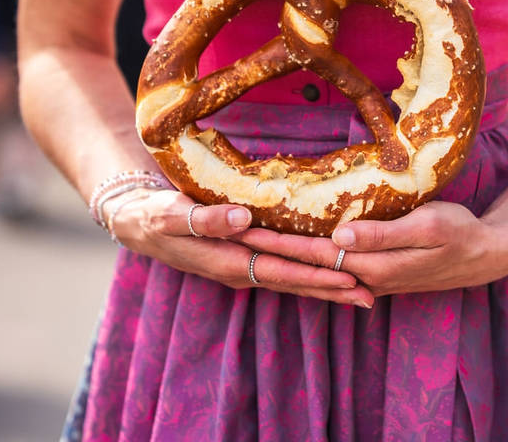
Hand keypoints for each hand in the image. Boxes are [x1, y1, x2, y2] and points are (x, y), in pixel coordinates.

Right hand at [108, 189, 373, 306]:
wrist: (137, 221)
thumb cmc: (153, 214)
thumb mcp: (170, 214)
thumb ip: (204, 219)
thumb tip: (242, 220)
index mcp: (227, 262)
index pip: (281, 270)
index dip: (314, 274)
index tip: (347, 276)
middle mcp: (240, 270)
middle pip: (294, 281)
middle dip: (331, 288)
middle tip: (371, 293)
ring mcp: (243, 267)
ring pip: (292, 279)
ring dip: (326, 286)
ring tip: (363, 291)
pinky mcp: (245, 258)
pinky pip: (283, 270)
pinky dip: (309, 274)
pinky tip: (331, 274)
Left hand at [237, 202, 507, 298]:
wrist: (485, 255)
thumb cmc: (459, 233)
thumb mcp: (428, 226)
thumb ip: (383, 233)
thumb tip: (339, 235)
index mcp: (371, 263)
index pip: (311, 252)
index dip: (275, 239)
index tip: (242, 226)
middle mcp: (365, 276)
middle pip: (306, 263)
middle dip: (267, 248)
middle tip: (228, 229)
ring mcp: (370, 278)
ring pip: (317, 267)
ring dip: (284, 254)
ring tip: (249, 237)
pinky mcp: (377, 273)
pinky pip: (333, 267)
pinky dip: (309, 257)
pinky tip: (294, 246)